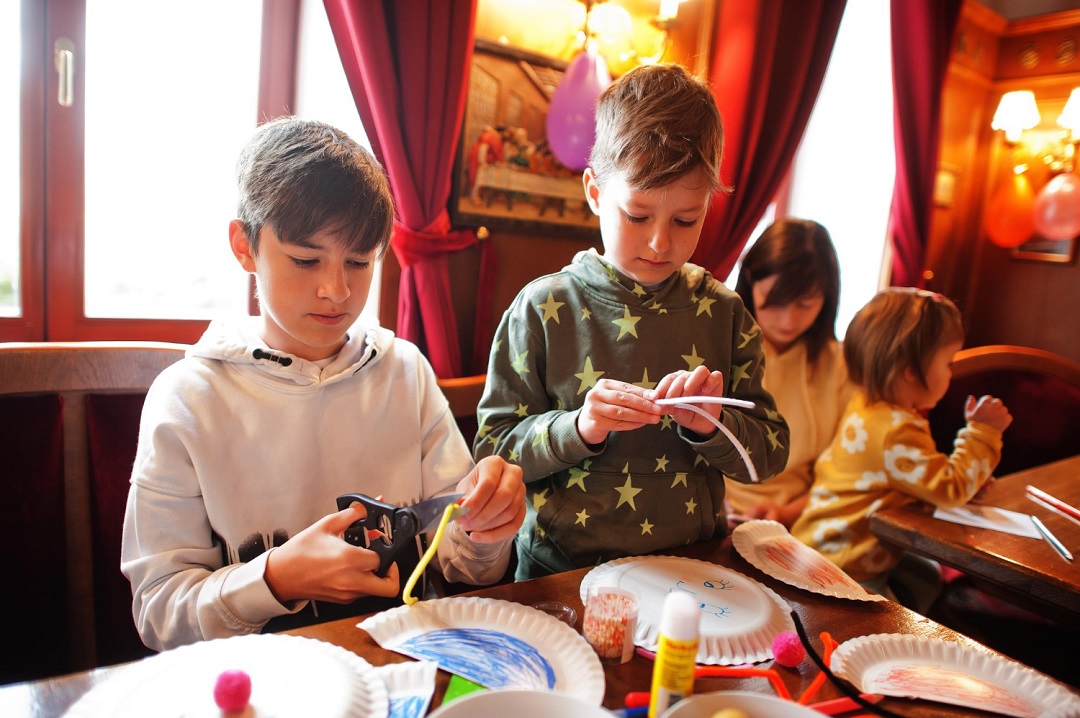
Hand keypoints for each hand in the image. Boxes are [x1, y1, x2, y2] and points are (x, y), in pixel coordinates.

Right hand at [264, 504, 399, 603]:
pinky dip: (364, 582)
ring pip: (376, 591)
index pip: (383, 558)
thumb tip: (370, 505)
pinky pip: (363, 593)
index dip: (384, 547)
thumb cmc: (300, 551)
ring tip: (364, 561)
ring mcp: (348, 594)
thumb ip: (353, 514)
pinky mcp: (342, 600)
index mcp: (350, 560)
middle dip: (392, 572)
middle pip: (390, 586)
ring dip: (377, 576)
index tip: (378, 540)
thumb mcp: (327, 525)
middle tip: (385, 559)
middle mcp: (352, 581)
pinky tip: (352, 568)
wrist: (280, 576)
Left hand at [454, 456, 525, 543]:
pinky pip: (514, 526)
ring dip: (488, 526)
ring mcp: (521, 491)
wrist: (483, 494)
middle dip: (483, 515)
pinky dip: (495, 535)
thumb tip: (458, 509)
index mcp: (494, 463)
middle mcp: (513, 474)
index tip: (462, 516)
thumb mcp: (463, 489)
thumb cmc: (472, 488)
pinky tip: (478, 537)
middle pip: (504, 497)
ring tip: (470, 529)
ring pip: (510, 513)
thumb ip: (461, 499)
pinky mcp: (524, 508)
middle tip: (466, 525)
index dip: (475, 502)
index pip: (488, 483)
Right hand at [576, 379, 661, 445]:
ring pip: (622, 412)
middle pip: (624, 399)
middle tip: (658, 410)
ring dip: (640, 416)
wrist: (586, 424)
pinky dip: (632, 424)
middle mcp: (596, 394)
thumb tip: (654, 397)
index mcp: (604, 384)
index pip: (626, 388)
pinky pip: (618, 424)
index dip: (642, 393)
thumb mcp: (616, 398)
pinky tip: (642, 424)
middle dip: (644, 405)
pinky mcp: (595, 423)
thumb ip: (632, 396)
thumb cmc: (606, 408)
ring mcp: (594, 409)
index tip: (657, 397)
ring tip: (654, 419)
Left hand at [650, 366, 725, 436]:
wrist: (702, 422)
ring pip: (699, 371)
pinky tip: (704, 391)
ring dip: (691, 383)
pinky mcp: (716, 382)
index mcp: (677, 381)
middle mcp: (689, 377)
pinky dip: (710, 382)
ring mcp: (703, 378)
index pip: (668, 379)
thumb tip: (659, 405)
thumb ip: (668, 407)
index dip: (661, 388)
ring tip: (686, 396)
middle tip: (670, 402)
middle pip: (681, 376)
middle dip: (674, 390)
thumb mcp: (675, 413)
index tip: (654, 398)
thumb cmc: (687, 414)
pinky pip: (715, 376)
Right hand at [964, 394, 1012, 432]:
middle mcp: (993, 408)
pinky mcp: (1006, 419)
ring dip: (1000, 413)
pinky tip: (999, 423)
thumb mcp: (968, 415)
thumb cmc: (975, 426)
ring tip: (995, 420)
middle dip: (995, 406)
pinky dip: (1005, 419)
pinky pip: (1008, 416)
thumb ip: (969, 405)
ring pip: (1004, 409)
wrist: (983, 438)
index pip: (988, 397)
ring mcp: (1000, 413)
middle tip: (992, 413)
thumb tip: (971, 396)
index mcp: (983, 405)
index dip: (987, 402)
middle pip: (998, 401)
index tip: (985, 408)